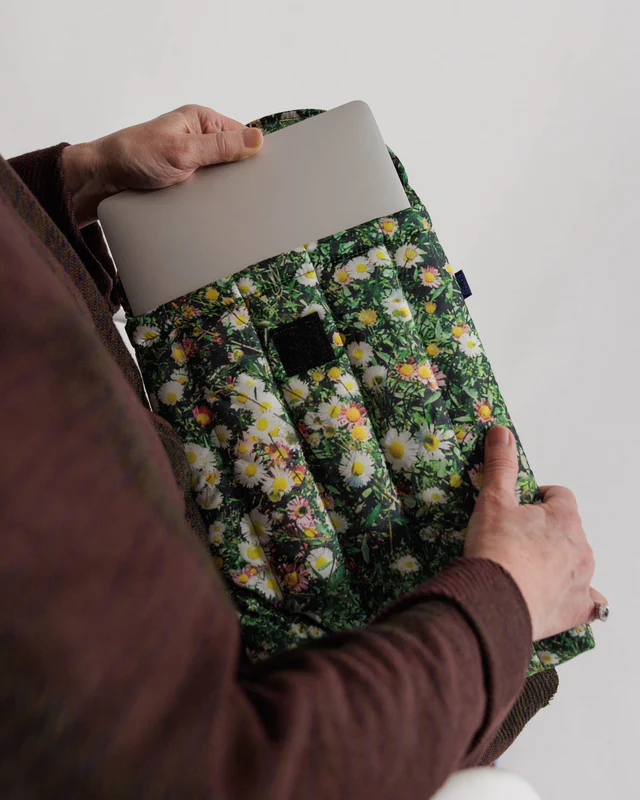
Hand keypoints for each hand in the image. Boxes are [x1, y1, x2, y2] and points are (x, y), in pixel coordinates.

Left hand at [61, 104, 263, 226]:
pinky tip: (215, 212)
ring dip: (223, 192)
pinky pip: (207, 192)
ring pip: (221, 179)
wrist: (101, 181)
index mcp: (201, 120)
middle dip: (240, 176)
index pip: (242, 135)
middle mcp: (198, 138)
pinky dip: (210, 201)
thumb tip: (257, 139)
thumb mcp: (183, 151)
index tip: (270, 173)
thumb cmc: (134, 156)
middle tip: (250, 196)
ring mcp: (192, 161)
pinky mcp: (184, 181)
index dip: (256, 153)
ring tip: (232, 206)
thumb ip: (220, 146)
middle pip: (234, 159)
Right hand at [464, 425, 605, 641]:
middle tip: (514, 538)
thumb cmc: (495, 549)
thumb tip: (502, 433)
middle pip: (568, 529)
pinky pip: (588, 602)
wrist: (493, 600)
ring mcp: (582, 580)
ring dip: (558, 561)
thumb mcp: (492, 499)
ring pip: (576, 562)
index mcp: (565, 518)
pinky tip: (561, 596)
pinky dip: (578, 598)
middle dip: (546, 531)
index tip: (519, 507)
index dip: (539, 499)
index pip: (560, 496)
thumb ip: (500, 465)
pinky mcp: (575, 609)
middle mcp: (581, 547)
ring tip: (525, 567)